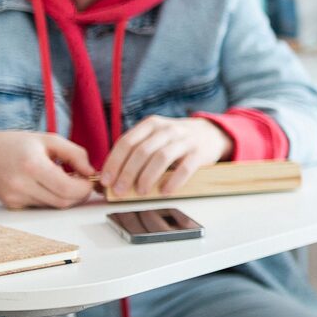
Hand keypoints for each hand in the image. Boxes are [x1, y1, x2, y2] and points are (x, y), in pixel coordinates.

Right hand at [0, 129, 96, 208]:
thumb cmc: (15, 144)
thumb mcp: (48, 139)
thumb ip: (75, 154)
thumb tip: (91, 172)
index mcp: (32, 165)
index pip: (68, 189)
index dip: (85, 188)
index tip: (89, 178)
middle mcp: (21, 185)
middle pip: (63, 202)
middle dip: (79, 193)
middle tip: (81, 180)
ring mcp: (15, 198)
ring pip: (53, 205)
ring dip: (65, 195)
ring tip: (61, 177)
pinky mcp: (12, 205)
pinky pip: (40, 206)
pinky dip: (49, 197)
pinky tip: (45, 183)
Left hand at [99, 116, 232, 197]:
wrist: (210, 134)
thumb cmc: (174, 141)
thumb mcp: (155, 137)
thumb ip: (137, 150)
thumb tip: (112, 177)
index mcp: (151, 124)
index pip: (127, 142)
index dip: (114, 162)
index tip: (106, 180)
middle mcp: (167, 129)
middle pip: (142, 151)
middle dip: (127, 173)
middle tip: (119, 191)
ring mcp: (185, 140)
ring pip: (161, 158)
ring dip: (147, 177)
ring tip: (140, 192)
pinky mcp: (199, 152)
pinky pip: (185, 168)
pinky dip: (173, 181)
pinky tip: (165, 191)